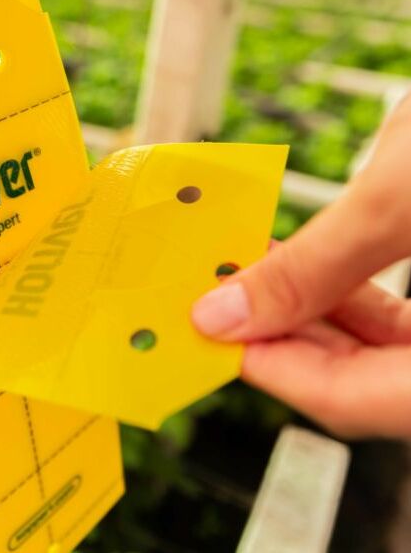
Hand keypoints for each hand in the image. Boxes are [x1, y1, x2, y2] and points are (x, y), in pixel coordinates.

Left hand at [192, 93, 410, 436]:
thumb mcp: (398, 199)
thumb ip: (311, 268)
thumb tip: (224, 315)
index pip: (353, 404)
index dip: (269, 368)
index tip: (211, 330)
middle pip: (366, 385)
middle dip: (287, 336)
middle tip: (225, 298)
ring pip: (386, 358)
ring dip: (317, 315)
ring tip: (259, 273)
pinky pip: (408, 327)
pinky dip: (357, 299)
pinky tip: (315, 267)